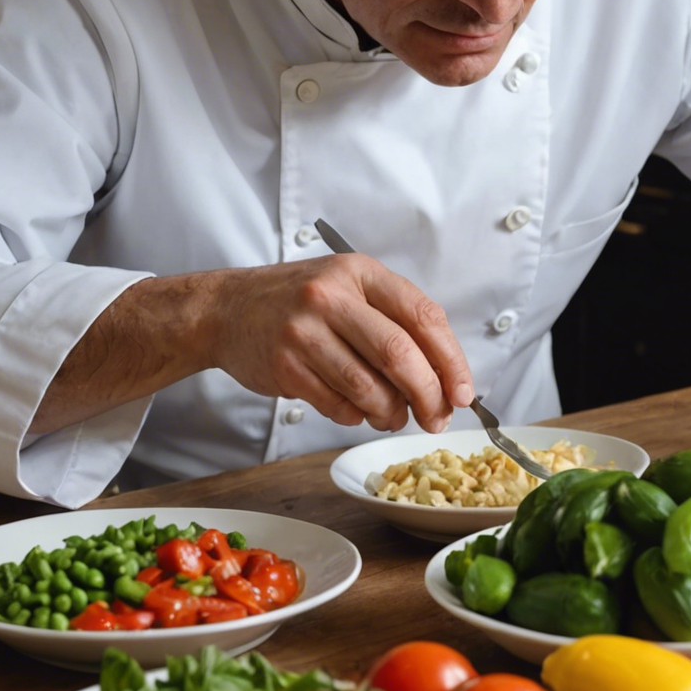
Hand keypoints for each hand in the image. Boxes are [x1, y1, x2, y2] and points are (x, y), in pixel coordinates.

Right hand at [203, 254, 473, 431]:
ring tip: (393, 416)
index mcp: (361, 273)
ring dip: (391, 413)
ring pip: (369, 387)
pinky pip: (337, 405)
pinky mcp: (284, 365)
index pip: (423, 316)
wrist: (226, 309)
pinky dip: (356, 416)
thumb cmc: (299, 303)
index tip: (464, 392)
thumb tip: (444, 379)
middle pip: (400, 354)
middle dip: (428, 395)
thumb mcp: (350, 288)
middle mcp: (332, 297)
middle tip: (437, 417)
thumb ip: (395, 323)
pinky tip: (355, 409)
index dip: (452, 360)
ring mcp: (304, 331)